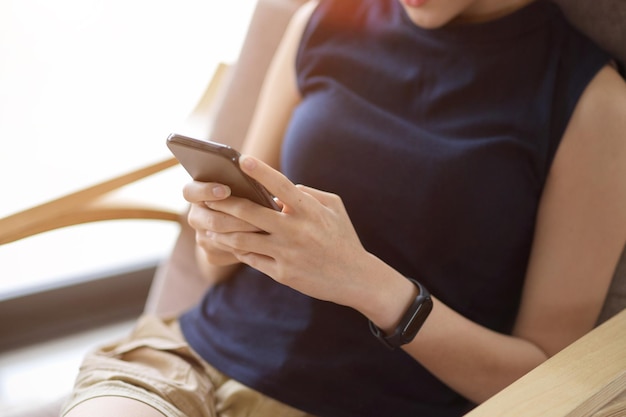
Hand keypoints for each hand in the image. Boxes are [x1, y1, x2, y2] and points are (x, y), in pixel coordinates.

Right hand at [183, 180, 261, 266]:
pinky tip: (263, 242)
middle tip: (259, 216)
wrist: (240, 225)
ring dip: (245, 233)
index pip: (190, 192)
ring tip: (267, 228)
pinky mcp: (212, 255)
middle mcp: (195, 216)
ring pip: (222, 239)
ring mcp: (202, 237)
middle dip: (238, 219)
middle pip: (211, 220)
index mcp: (196, 194)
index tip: (226, 190)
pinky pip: (229, 252)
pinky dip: (247, 247)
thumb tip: (256, 180)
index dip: (206, 191)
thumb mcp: (240, 186)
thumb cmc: (244, 195)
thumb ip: (240, 183)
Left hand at [204, 155, 376, 307]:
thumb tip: (280, 190)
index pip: (281, 185)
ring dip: (222, 231)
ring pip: (243, 239)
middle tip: (207, 197)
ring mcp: (287, 253)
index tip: (241, 159)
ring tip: (208, 225)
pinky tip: (226, 243)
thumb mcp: (335, 208)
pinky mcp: (282, 273)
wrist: (355, 278)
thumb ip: (308, 194)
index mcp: (309, 210)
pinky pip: (251, 259)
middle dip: (225, 204)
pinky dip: (237, 249)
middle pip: (250, 214)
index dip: (260, 171)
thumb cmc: (343, 238)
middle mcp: (296, 230)